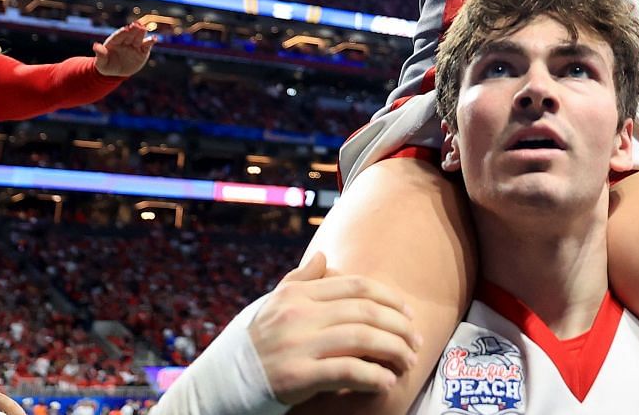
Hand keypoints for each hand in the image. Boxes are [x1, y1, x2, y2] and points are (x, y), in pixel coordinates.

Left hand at [92, 20, 155, 76]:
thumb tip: (95, 45)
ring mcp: (134, 46)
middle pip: (130, 35)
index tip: (125, 29)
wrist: (116, 72)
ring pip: (139, 38)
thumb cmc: (106, 66)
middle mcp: (125, 41)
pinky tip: (154, 38)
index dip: (122, 33)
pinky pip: (147, 46)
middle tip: (137, 24)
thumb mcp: (100, 63)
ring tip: (144, 28)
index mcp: (114, 42)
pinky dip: (151, 41)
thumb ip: (100, 54)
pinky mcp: (142, 51)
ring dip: (141, 33)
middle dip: (133, 30)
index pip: (118, 36)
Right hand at [249, 252, 419, 404]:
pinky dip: (373, 376)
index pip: (355, 286)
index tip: (408, 313)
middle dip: (399, 326)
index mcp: (297, 294)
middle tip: (416, 341)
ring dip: (393, 350)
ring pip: (362, 338)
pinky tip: (386, 382)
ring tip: (408, 361)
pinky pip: (347, 371)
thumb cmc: (255, 343)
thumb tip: (323, 256)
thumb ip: (300, 280)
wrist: (222, 382)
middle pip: (365, 311)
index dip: (389, 297)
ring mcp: (297, 345)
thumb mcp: (273, 304)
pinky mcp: (297, 377)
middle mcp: (298, 314)